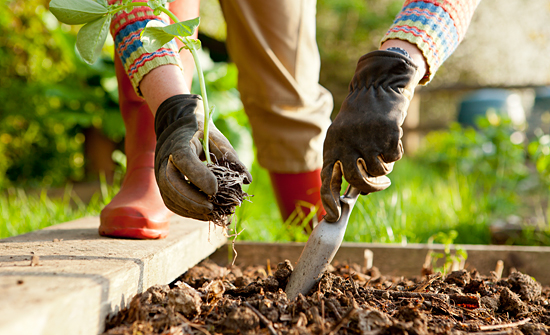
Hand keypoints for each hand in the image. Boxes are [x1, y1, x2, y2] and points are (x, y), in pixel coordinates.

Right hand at [154, 94, 251, 220]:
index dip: (199, 176)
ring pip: (170, 196)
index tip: (215, 190)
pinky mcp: (163, 185)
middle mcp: (166, 159)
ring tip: (211, 214)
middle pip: (172, 183)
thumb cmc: (201, 132)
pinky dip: (188, 211)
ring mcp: (162, 174)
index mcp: (180, 142)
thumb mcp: (216, 138)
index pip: (185, 160)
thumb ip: (231, 157)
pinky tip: (204, 214)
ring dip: (191, 209)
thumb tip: (247, 180)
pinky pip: (172, 202)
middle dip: (192, 199)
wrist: (177, 128)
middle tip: (212, 208)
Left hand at [321, 50, 419, 221]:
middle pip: (357, 180)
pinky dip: (395, 153)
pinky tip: (390, 138)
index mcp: (332, 146)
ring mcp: (366, 139)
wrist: (375, 89)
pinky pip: (393, 158)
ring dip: (384, 167)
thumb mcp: (344, 139)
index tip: (334, 216)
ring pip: (378, 171)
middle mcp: (346, 143)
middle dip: (371, 188)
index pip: (327, 179)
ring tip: (382, 150)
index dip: (329, 200)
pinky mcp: (387, 134)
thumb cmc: (358, 120)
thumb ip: (347, 164)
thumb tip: (357, 194)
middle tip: (382, 186)